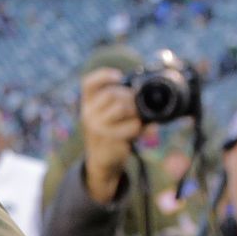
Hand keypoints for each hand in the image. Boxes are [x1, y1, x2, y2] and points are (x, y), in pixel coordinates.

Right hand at [79, 69, 143, 206]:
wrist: (101, 159)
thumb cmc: (110, 130)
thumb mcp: (107, 114)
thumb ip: (120, 99)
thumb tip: (148, 87)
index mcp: (88, 104)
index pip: (89, 84)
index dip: (103, 76)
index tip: (118, 76)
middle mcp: (89, 114)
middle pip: (112, 94)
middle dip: (129, 97)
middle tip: (135, 106)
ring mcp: (98, 128)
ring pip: (122, 108)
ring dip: (135, 112)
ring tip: (137, 119)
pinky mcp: (110, 140)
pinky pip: (133, 126)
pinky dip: (142, 127)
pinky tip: (140, 131)